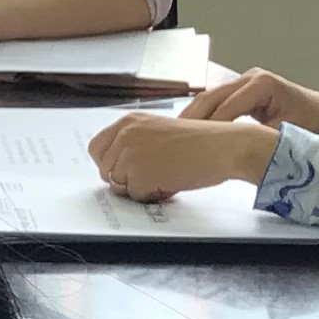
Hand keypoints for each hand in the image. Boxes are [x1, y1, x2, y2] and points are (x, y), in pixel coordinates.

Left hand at [86, 111, 278, 200]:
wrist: (223, 146)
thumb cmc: (200, 142)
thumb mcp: (158, 132)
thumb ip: (134, 143)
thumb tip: (114, 168)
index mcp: (128, 121)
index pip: (96, 148)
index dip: (110, 163)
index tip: (125, 169)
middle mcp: (125, 134)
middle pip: (104, 170)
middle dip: (124, 179)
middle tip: (152, 175)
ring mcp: (130, 154)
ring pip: (118, 186)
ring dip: (139, 188)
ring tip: (165, 176)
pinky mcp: (139, 174)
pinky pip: (135, 196)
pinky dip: (152, 195)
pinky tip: (170, 181)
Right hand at [175, 67, 318, 144]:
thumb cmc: (313, 125)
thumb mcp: (285, 136)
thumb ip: (258, 142)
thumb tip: (235, 155)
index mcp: (261, 84)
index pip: (225, 108)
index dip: (207, 128)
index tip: (191, 146)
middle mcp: (251, 77)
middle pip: (211, 97)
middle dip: (191, 120)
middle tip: (171, 141)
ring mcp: (246, 81)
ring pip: (210, 98)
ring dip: (193, 117)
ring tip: (174, 137)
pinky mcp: (244, 91)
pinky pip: (218, 102)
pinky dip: (203, 116)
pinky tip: (189, 131)